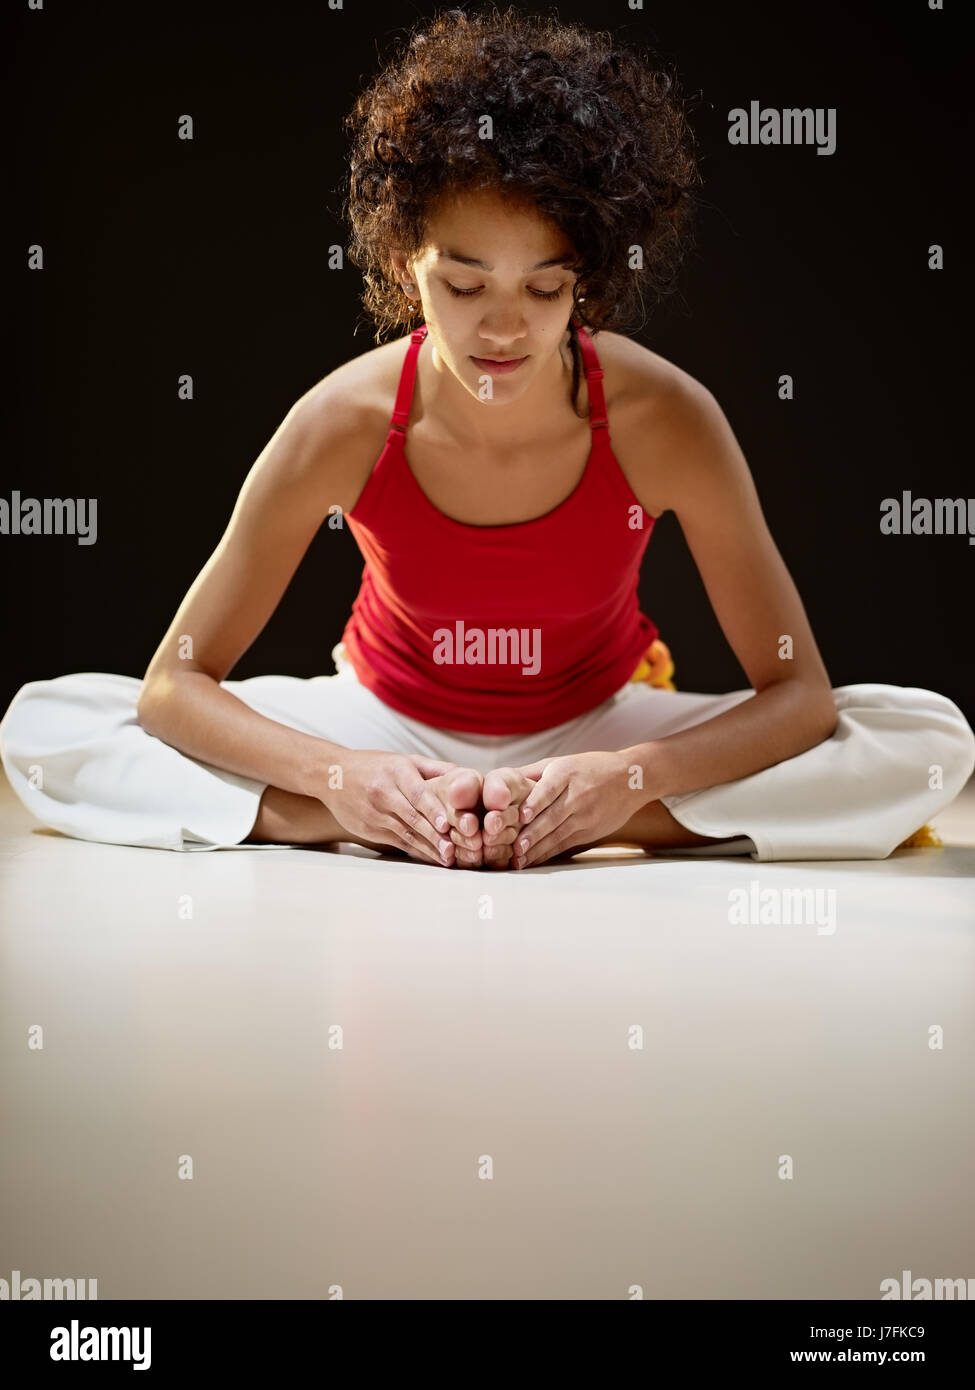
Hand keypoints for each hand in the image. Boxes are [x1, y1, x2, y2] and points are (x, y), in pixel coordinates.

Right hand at [319, 749, 460, 866]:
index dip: (433, 811)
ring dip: (426, 847)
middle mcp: (383, 793)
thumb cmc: (376, 766)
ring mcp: (373, 813)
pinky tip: (430, 857)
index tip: (447, 826)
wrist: (332, 775)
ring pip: (404, 833)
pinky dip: (414, 850)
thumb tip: (466, 775)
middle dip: (433, 836)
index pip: (417, 794)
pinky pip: (395, 841)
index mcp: (395, 772)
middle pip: (412, 817)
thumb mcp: (403, 760)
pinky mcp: (368, 828)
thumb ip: (434, 769)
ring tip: (446, 859)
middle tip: (453, 851)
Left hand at [505, 750, 640, 869]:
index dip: (536, 802)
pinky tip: (533, 860)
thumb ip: (532, 773)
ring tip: (519, 859)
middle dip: (533, 834)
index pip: (550, 789)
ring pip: (558, 834)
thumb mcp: (562, 762)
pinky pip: (565, 844)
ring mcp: (586, 815)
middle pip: (553, 816)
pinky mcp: (590, 831)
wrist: (631, 779)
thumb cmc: (588, 768)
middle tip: (514, 847)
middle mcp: (577, 795)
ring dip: (538, 848)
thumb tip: (497, 781)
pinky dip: (548, 853)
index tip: (521, 815)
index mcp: (567, 773)